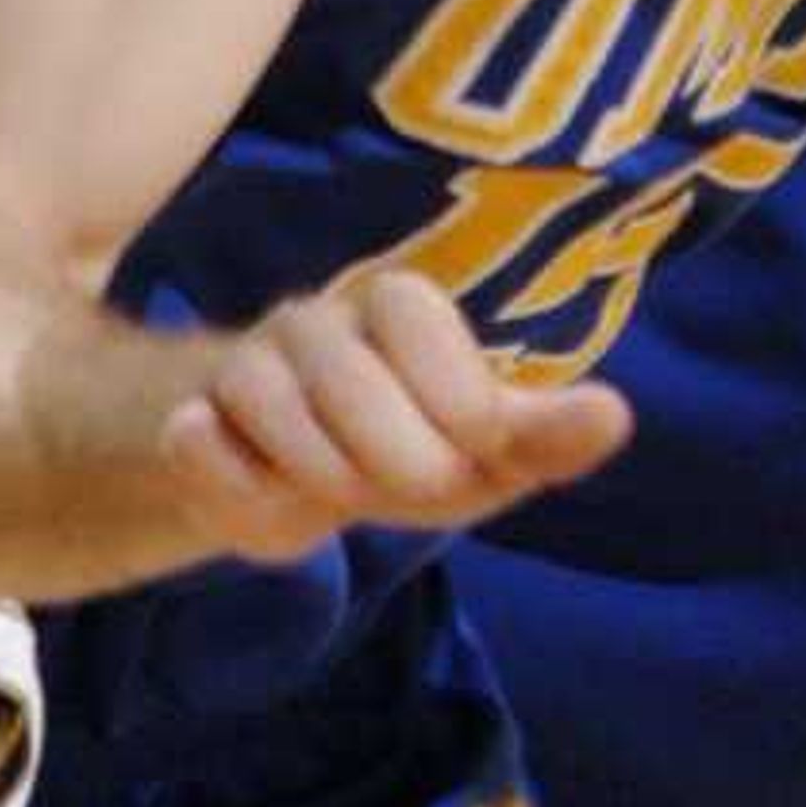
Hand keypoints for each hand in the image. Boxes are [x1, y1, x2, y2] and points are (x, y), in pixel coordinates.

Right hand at [151, 270, 631, 565]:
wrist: (277, 476)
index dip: (452, 399)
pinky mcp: (188, 416)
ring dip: (319, 476)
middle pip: (351, 377)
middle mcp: (321, 318)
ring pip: (274, 406)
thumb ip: (541, 434)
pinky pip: (196, 440)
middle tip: (410, 490)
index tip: (472, 453)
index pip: (419, 320)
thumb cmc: (400, 451)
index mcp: (398, 309)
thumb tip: (617, 417)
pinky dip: (229, 481)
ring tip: (339, 497)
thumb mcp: (477, 452)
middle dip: (391, 456)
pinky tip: (255, 491)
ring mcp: (249, 361)